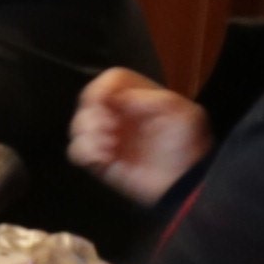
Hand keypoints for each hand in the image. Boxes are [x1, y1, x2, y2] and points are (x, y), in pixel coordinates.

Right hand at [70, 67, 211, 207]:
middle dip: (93, 116)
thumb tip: (120, 99)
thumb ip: (154, 99)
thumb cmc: (187, 145)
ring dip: (89, 134)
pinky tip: (104, 158)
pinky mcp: (98, 159)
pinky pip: (76, 151)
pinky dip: (85, 152)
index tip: (104, 104)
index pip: (109, 81)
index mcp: (137, 98)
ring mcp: (106, 137)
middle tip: (111, 128)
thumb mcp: (184, 114)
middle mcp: (118, 114)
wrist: (184, 182)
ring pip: (77, 126)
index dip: (102, 89)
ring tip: (110, 146)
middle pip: (87, 102)